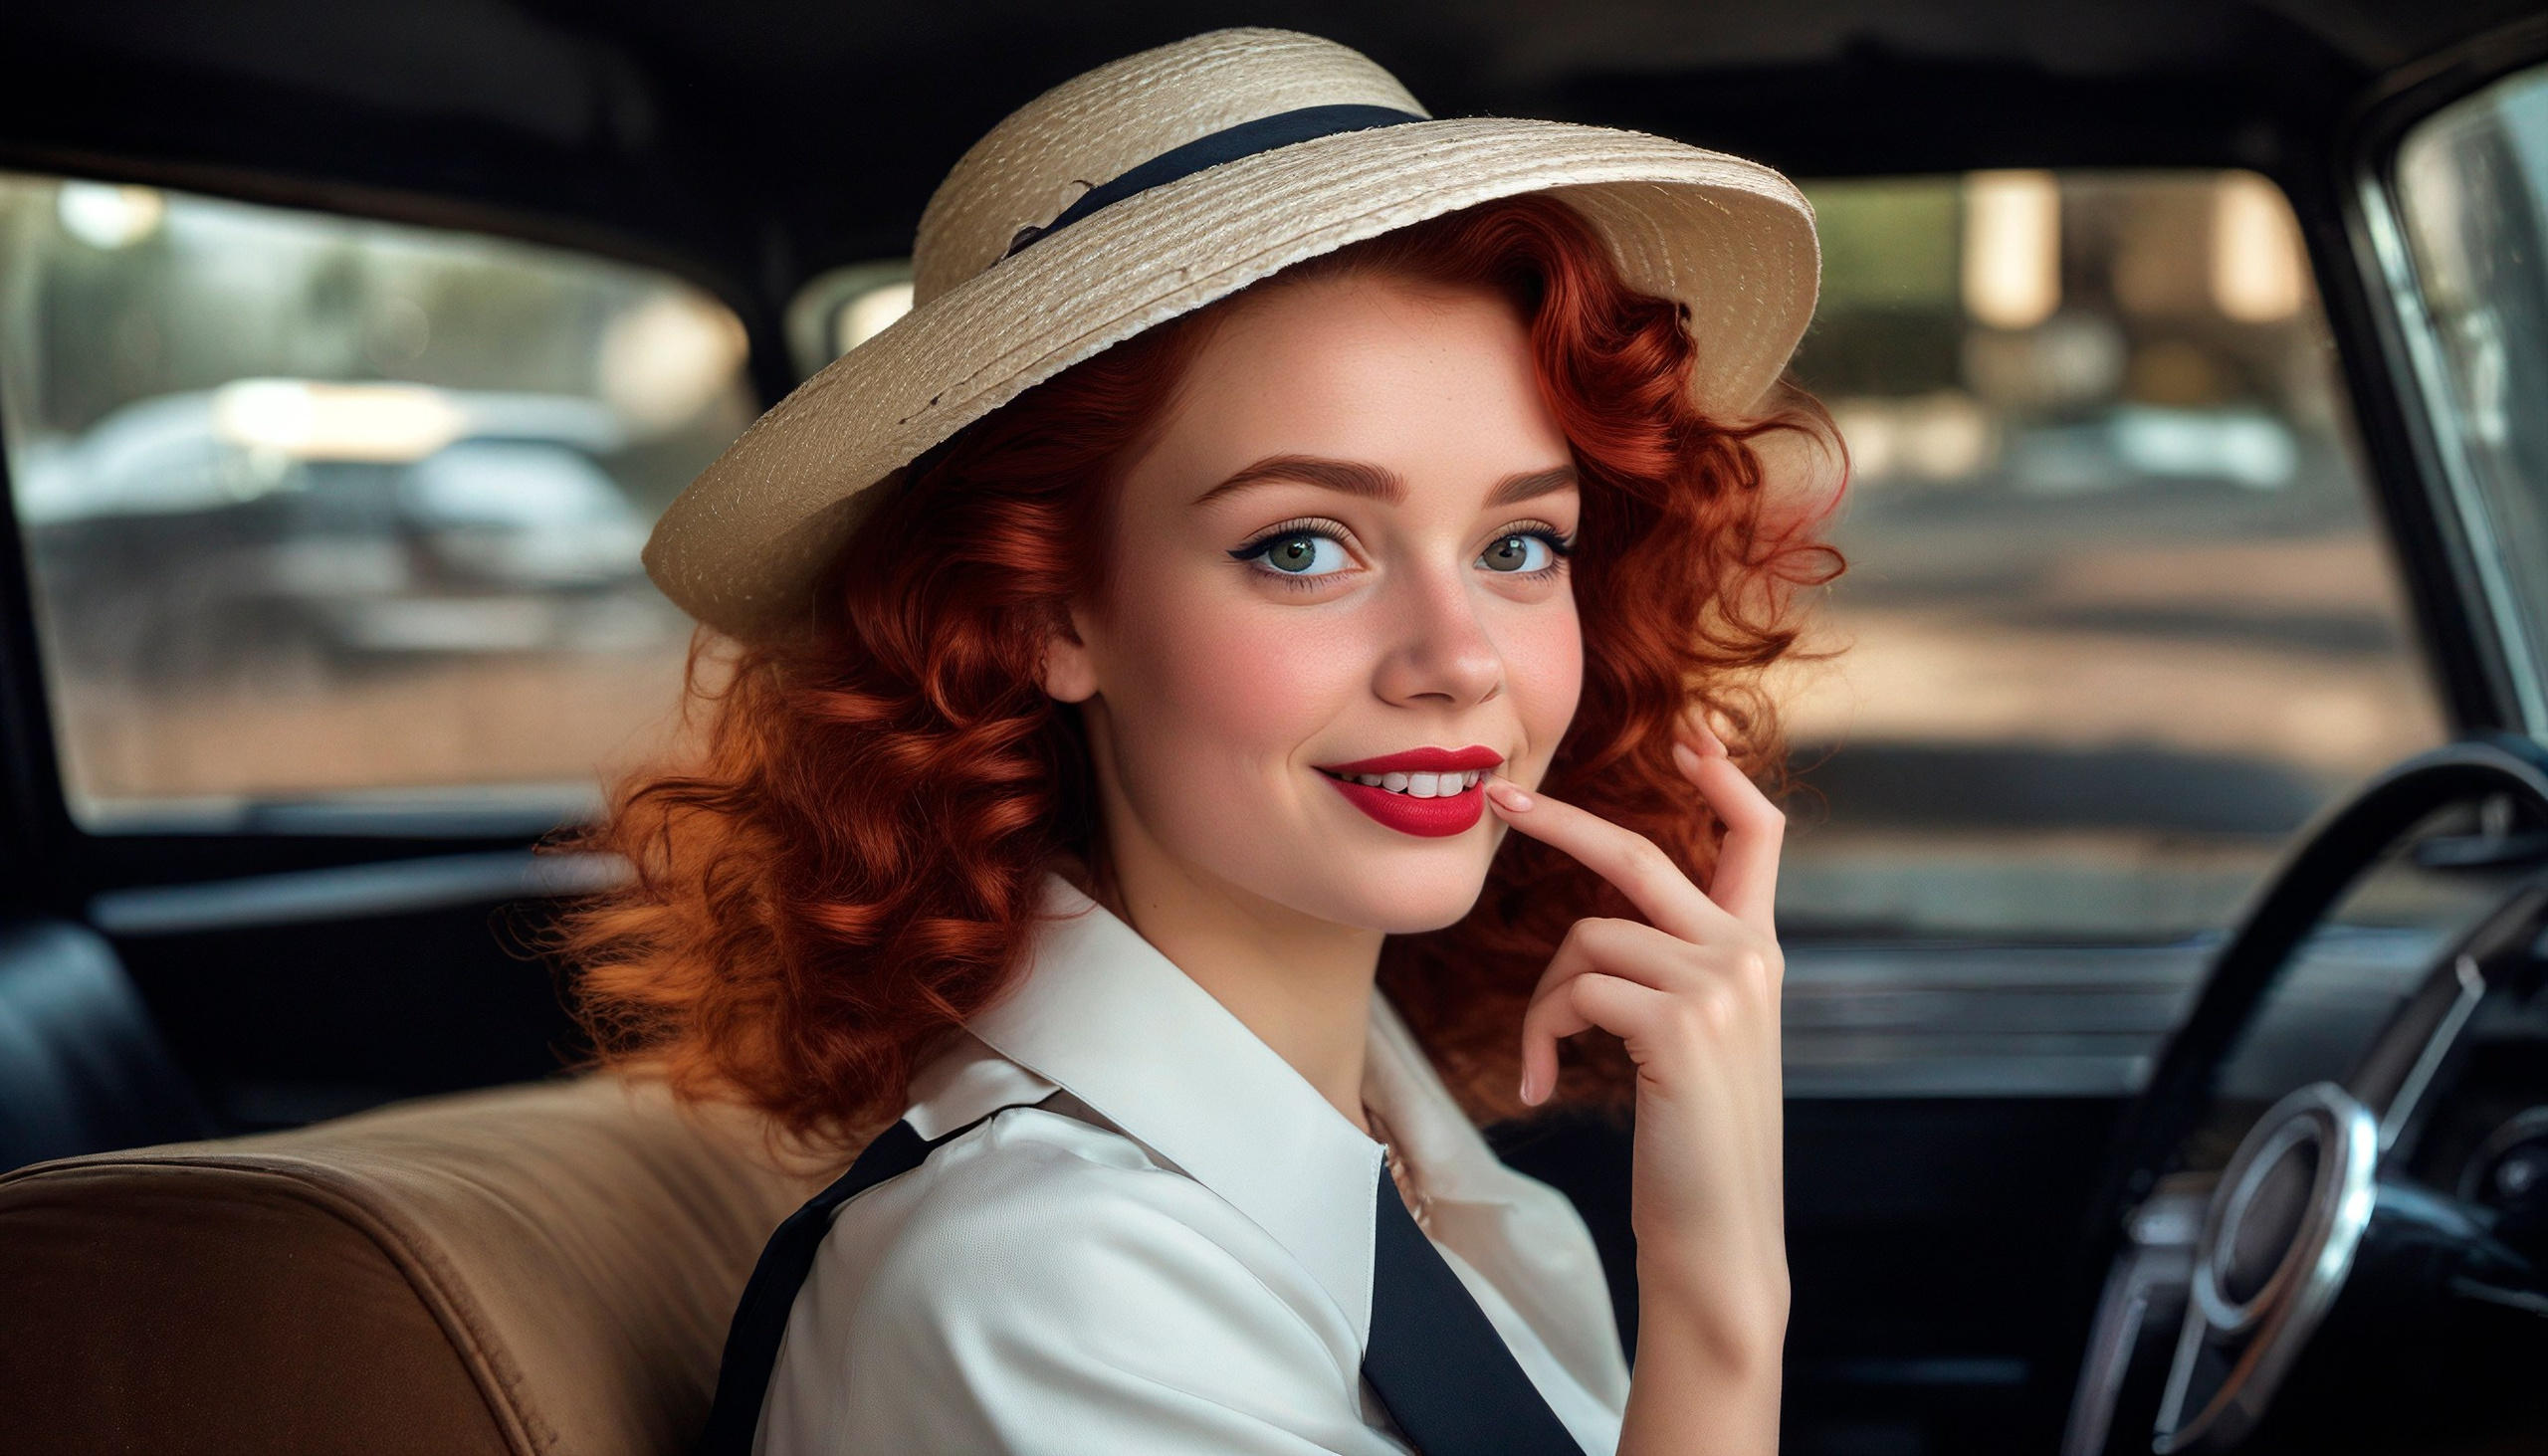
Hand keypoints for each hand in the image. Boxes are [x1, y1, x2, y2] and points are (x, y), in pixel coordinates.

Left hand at [1485, 710, 1786, 1449]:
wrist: (1719, 1238)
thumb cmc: (1693, 1149)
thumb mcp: (1699, 1045)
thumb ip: (1677, 976)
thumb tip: (1600, 940)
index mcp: (1759, 954)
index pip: (1759, 837)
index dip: (1723, 779)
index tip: (1688, 735)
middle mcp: (1748, 956)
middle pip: (1640, 854)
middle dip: (1560, 817)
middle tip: (1498, 793)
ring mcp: (1719, 984)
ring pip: (1587, 939)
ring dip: (1548, 1000)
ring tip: (1552, 1062)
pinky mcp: (1679, 1020)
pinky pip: (1575, 988)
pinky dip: (1546, 1034)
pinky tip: (1552, 1086)